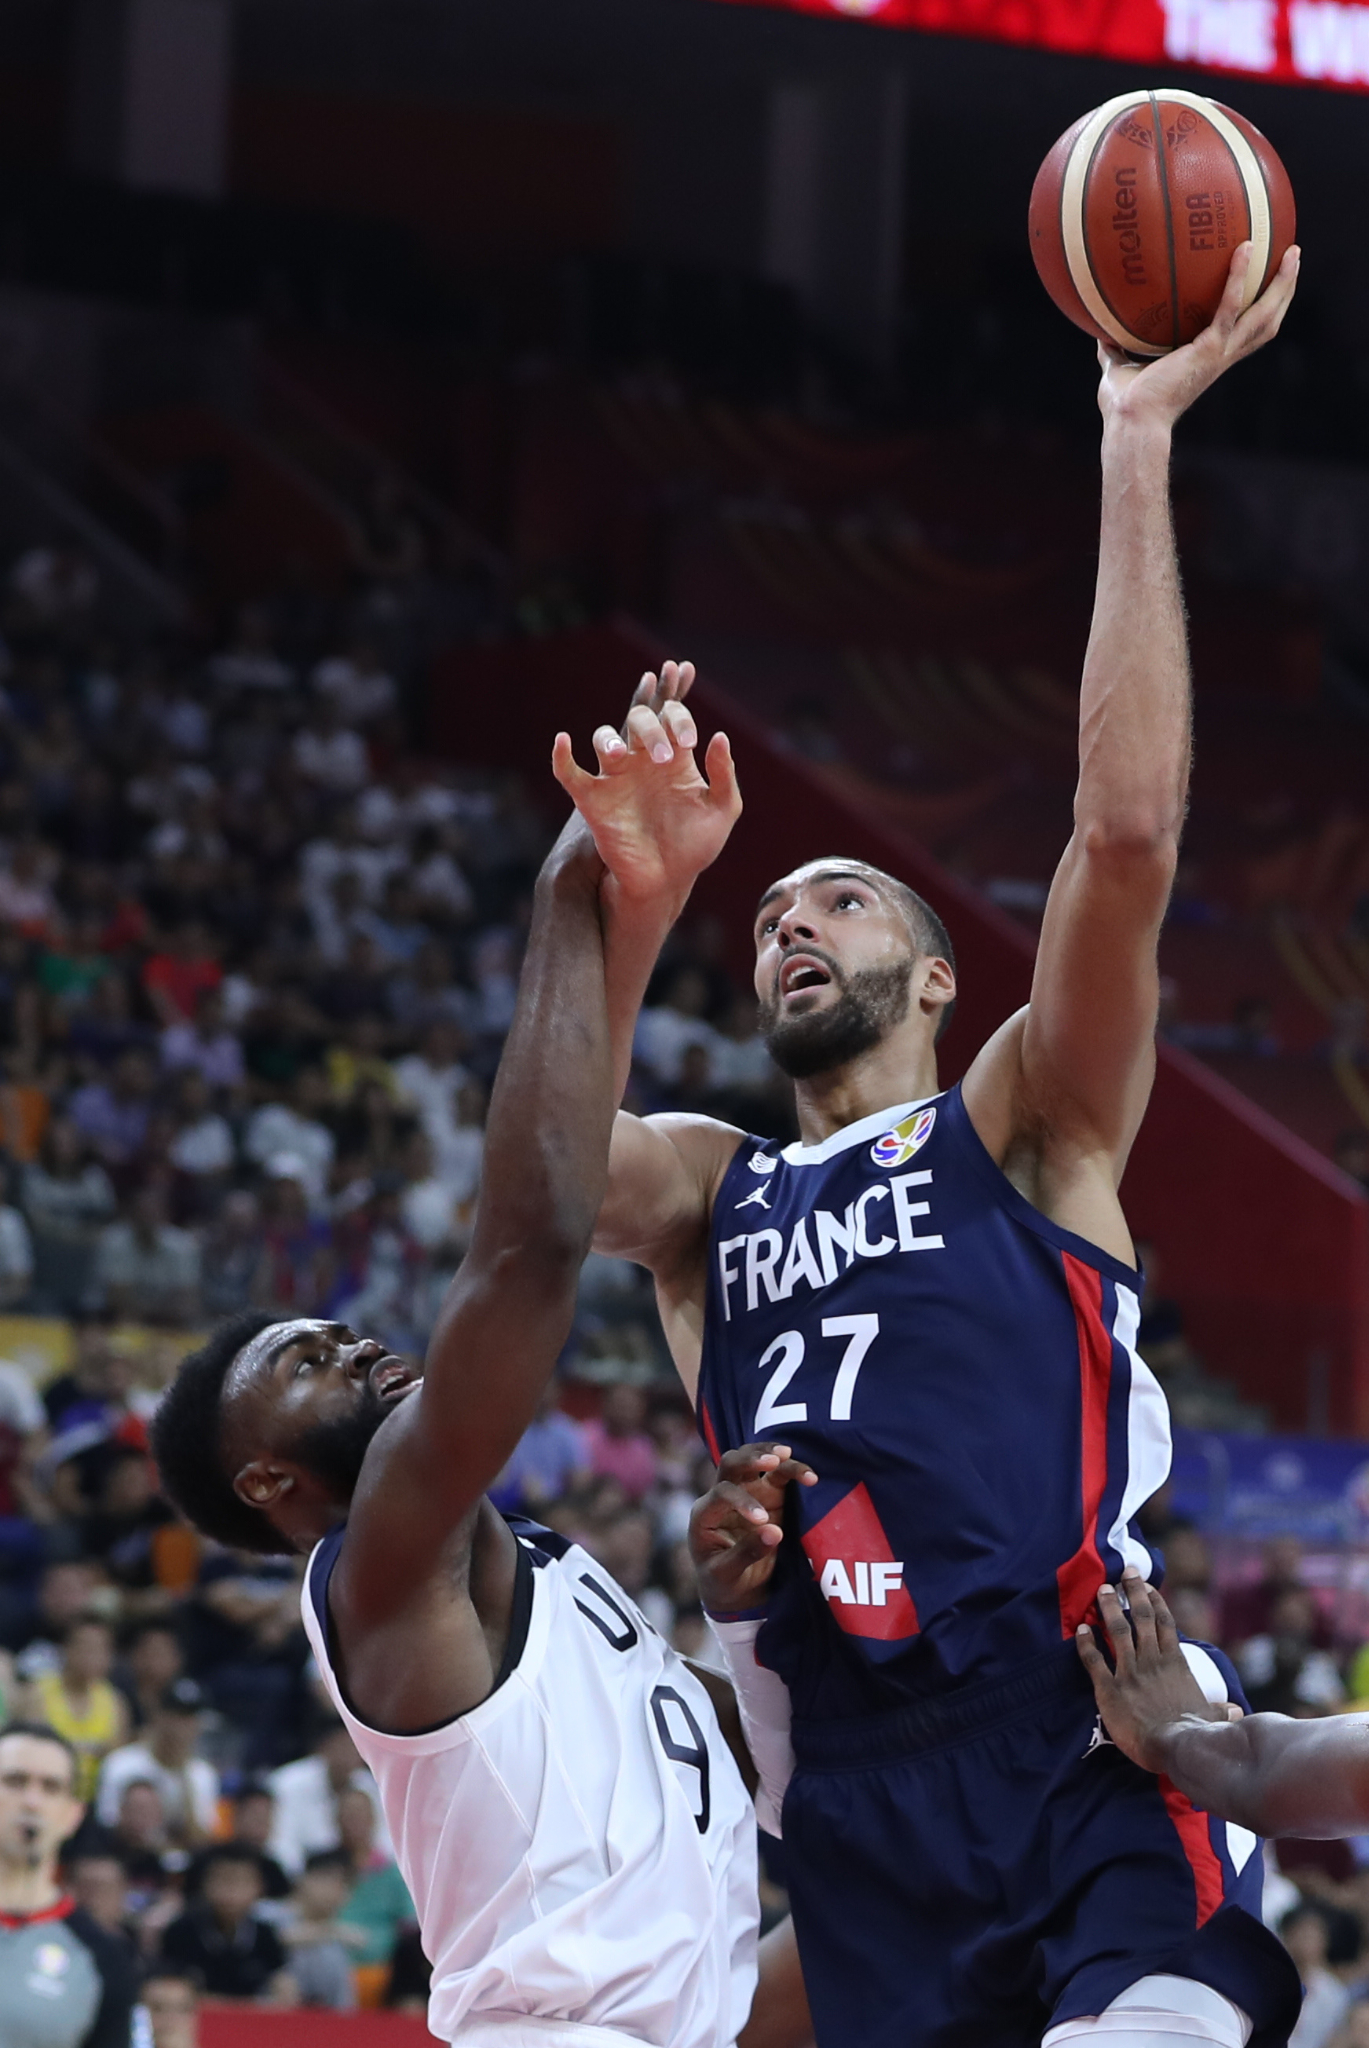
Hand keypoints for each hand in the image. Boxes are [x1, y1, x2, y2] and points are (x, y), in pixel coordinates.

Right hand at [551, 660, 741, 907]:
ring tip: (622, 753)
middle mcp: (642, 759)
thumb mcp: (722, 810)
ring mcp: (616, 777)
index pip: (671, 713)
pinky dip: (562, 756)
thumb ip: (723, 774)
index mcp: (673, 756)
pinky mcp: (593, 799)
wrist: (667, 881)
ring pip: (604, 738)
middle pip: (639, 719)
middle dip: (652, 728)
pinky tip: (563, 741)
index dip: (676, 701)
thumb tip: (718, 736)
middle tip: (665, 755)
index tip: (687, 724)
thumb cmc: (695, 846)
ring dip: (611, 740)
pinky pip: (570, 773)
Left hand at [689, 1442, 816, 1615]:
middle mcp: (724, 1496)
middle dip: (751, 1458)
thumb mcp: (727, 1574)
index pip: (722, 1492)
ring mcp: (748, 1493)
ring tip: (789, 1456)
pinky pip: (779, 1474)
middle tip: (773, 1460)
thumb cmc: (724, 1581)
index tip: (764, 1520)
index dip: (743, 1501)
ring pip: (755, 1461)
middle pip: (732, 1463)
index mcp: (705, 1514)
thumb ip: (747, 1552)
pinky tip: (808, 1474)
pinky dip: (791, 1469)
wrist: (736, 1588)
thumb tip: (775, 1531)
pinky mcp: (769, 1496)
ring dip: (772, 1455)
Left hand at [1075, 1569, 1235, 1771]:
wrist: (1175, 1747)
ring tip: (1101, 1590)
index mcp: (1175, 1663)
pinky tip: (1081, 1629)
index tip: (1147, 1586)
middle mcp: (1151, 1661)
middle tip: (1124, 1573)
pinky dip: (1086, 1643)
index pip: (1165, 1623)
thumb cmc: (1195, 1734)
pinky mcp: (1109, 1688)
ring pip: (1118, 1630)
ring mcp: (1130, 1672)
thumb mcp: (1212, 1718)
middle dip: (1132, 1592)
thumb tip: (1235, 1712)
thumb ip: (1220, 1711)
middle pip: (1142, 1618)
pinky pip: (1094, 1660)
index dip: (1155, 1601)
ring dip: (1108, 1608)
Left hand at [1098, 240, 1299, 434]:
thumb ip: (1116, 350)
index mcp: (1208, 360)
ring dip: (1281, 284)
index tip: (1265, 286)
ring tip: (1291, 252)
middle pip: (1266, 322)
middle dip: (1283, 292)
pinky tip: (1242, 249)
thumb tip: (1100, 332)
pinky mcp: (1209, 349)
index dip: (1258, 310)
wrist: (1131, 422)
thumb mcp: (1118, 370)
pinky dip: (1237, 278)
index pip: (1243, 333)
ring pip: (1263, 315)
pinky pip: (1229, 307)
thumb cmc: (1124, 407)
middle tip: (1292, 259)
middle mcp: (1221, 357)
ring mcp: (1219, 353)